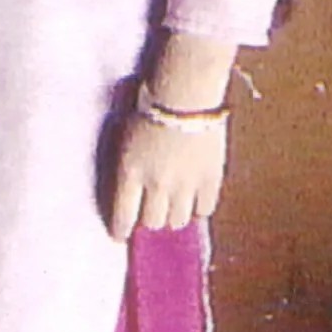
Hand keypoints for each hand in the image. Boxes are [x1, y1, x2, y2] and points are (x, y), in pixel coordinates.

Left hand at [107, 103, 227, 238]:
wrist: (184, 95)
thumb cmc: (147, 105)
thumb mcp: (123, 135)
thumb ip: (127, 165)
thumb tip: (131, 187)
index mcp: (129, 172)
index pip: (123, 215)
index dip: (120, 230)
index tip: (119, 236)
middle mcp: (156, 185)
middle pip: (152, 221)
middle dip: (148, 220)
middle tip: (150, 214)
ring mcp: (186, 184)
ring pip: (178, 219)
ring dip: (173, 216)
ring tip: (172, 207)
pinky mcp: (211, 179)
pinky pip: (205, 208)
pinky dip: (199, 208)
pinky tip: (195, 201)